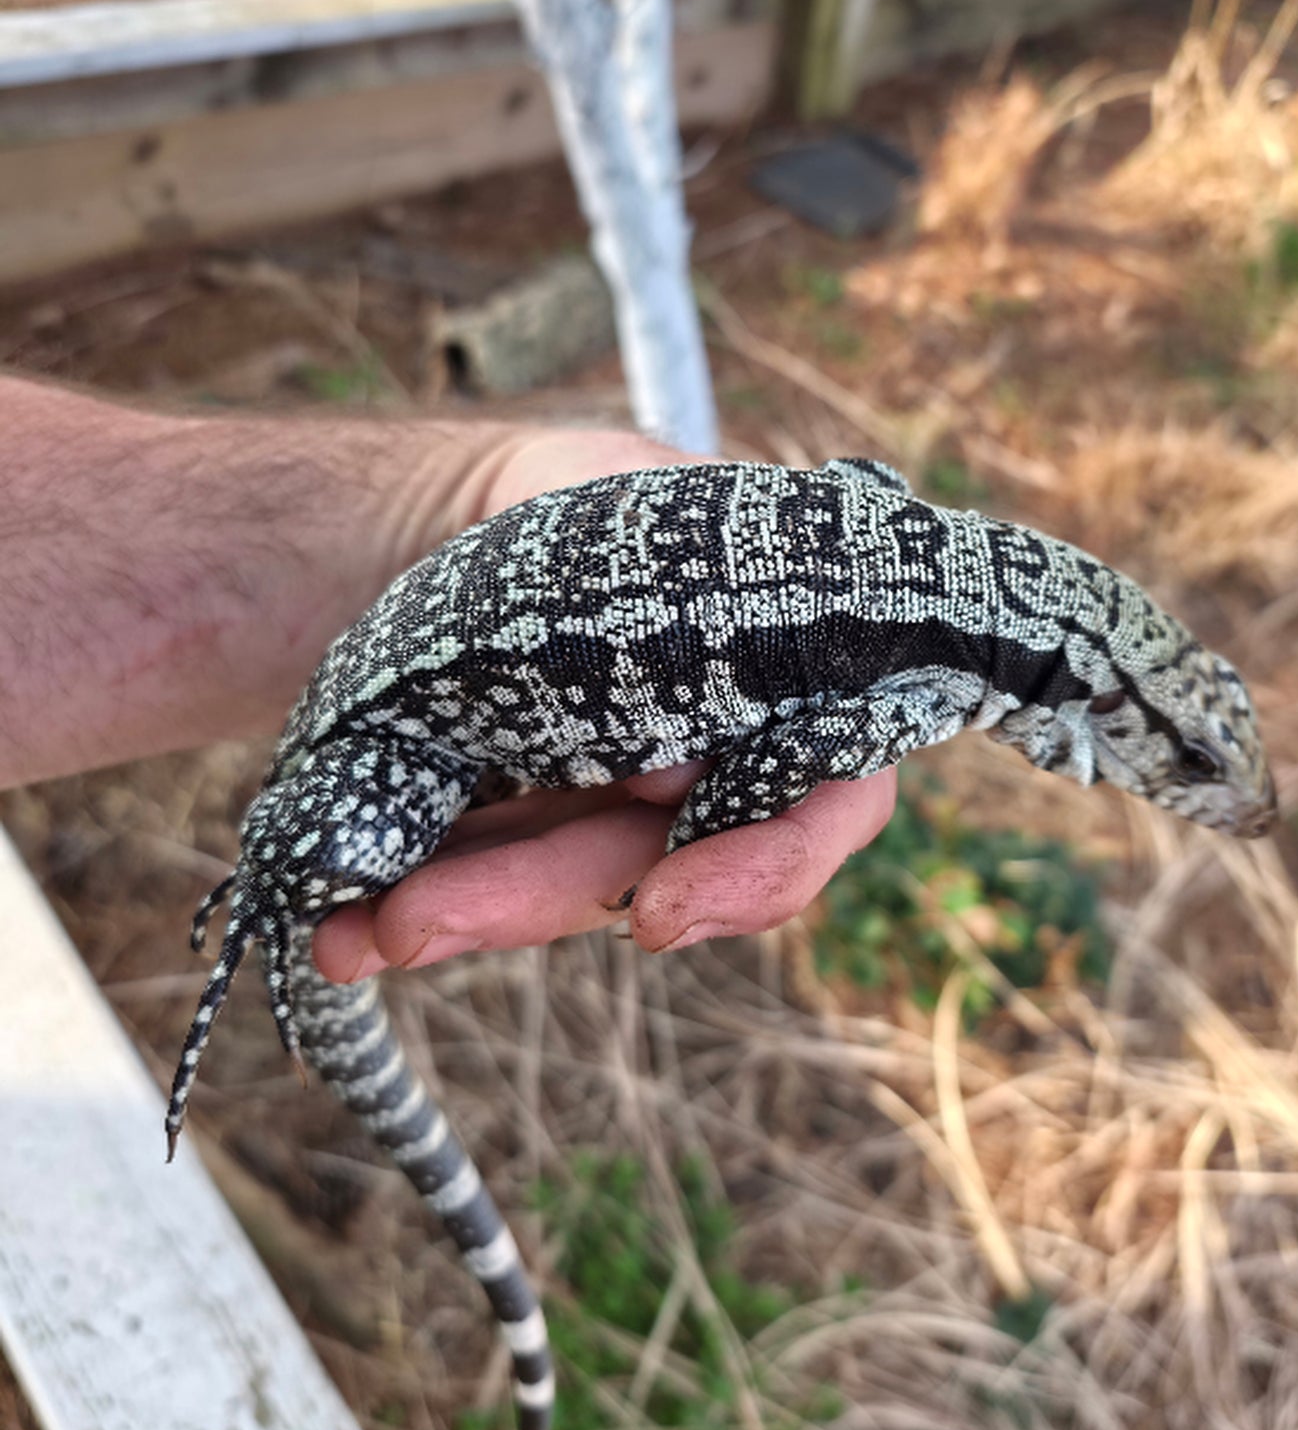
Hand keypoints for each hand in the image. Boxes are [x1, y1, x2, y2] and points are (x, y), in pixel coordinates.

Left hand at [312, 425, 897, 979]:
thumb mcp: (640, 503)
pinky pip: (494, 889)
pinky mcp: (538, 845)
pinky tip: (339, 934)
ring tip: (361, 927)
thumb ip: (684, 606)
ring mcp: (629, 821)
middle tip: (421, 917)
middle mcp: (729, 771)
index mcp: (801, 683)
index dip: (757, 870)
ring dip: (468, 914)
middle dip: (541, 896)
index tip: (659, 909)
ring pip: (570, 890)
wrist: (471, 512)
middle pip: (668, 870)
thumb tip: (677, 775)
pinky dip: (416, 909)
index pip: (826, 804)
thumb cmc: (589, 495)